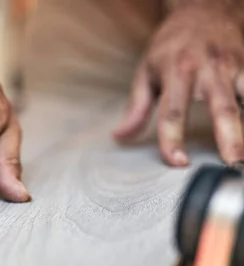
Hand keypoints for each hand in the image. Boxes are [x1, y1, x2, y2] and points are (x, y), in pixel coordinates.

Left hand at [113, 7, 243, 165]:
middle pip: (222, 108)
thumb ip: (136, 108)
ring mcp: (234, 66)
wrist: (204, 9)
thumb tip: (120, 136)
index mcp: (177, 72)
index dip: (173, 138)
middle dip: (228, 137)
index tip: (177, 161)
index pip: (173, 112)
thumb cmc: (172, 45)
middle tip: (231, 164)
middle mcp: (209, 69)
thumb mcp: (146, 72)